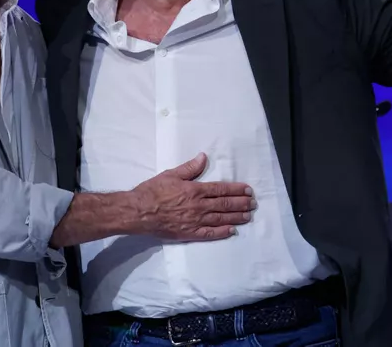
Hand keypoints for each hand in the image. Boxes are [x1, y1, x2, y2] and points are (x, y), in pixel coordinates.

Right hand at [131, 153, 255, 239]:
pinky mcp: (189, 233)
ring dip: (236, 217)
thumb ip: (190, 168)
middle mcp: (198, 206)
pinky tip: (232, 231)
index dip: (236, 190)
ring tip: (248, 216)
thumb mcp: (171, 174)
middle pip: (224, 205)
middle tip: (253, 204)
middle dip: (241, 204)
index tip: (248, 190)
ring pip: (220, 219)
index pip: (221, 189)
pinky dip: (222, 233)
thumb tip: (204, 157)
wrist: (138, 212)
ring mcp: (195, 221)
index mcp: (195, 190)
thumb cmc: (153, 191)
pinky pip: (209, 234)